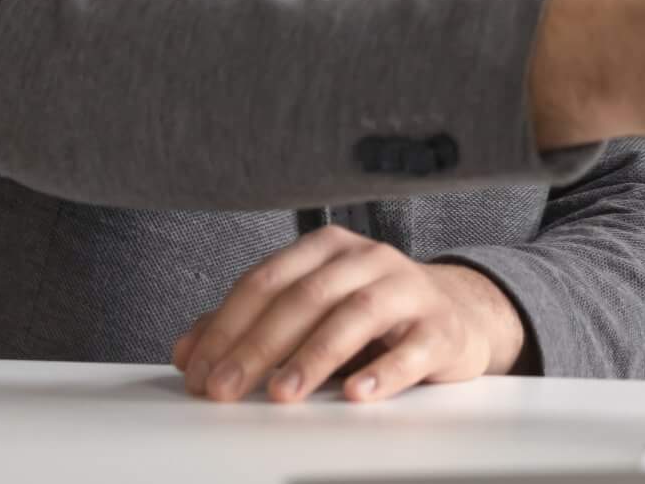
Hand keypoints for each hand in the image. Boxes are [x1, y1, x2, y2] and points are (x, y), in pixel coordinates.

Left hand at [172, 226, 524, 403]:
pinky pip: (411, 350)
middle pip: (304, 298)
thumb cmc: (372, 314)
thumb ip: (249, 326)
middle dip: (258, 346)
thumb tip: (188, 351)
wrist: (456, 315)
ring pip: (354, 316)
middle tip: (226, 387)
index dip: (227, 326)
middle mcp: (367, 260)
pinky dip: (382, 373)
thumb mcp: (308, 310)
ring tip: (282, 393)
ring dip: (313, 357)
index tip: (200, 370)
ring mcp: (407, 289)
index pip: (266, 280)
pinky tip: (357, 394)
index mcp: (327, 249)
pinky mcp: (441, 327)